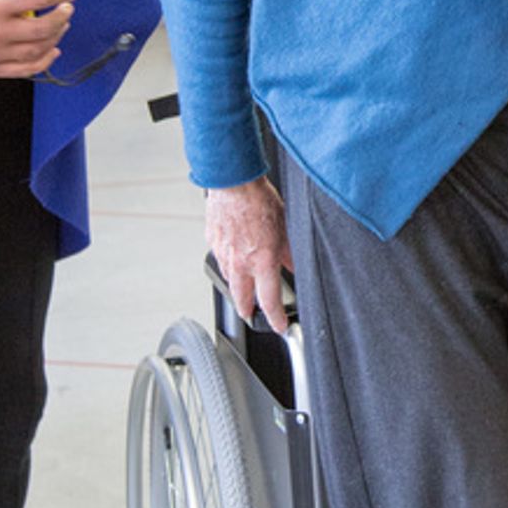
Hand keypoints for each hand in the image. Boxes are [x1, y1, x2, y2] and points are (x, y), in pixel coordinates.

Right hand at [205, 177, 292, 335]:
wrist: (234, 182)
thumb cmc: (259, 200)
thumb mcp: (286, 228)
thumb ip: (290, 253)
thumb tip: (295, 266)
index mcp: (262, 261)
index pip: (270, 301)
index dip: (276, 318)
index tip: (279, 325)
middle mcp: (240, 262)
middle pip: (242, 300)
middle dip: (248, 310)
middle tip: (253, 313)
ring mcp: (223, 253)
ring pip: (229, 280)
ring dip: (238, 285)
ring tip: (245, 284)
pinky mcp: (212, 242)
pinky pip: (220, 260)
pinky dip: (228, 263)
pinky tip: (234, 256)